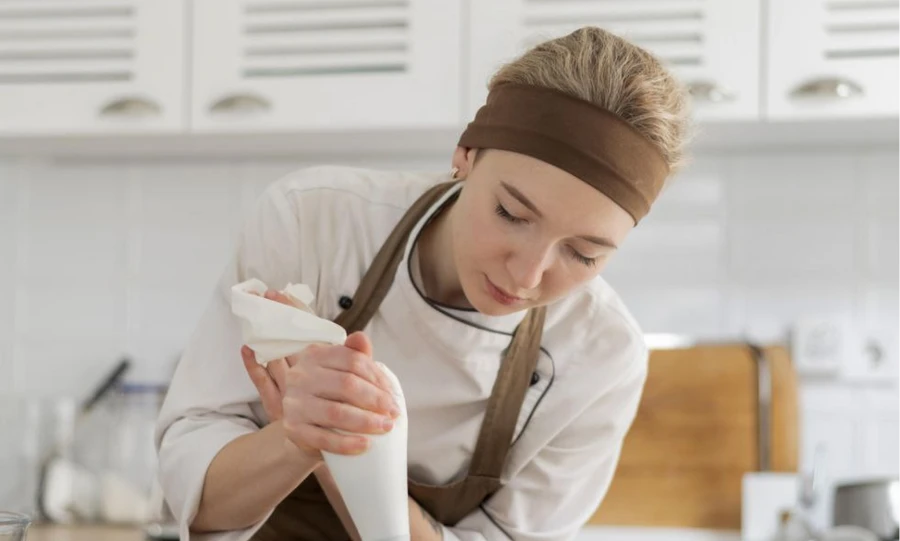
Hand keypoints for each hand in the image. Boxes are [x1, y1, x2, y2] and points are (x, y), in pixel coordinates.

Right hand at [240, 289, 399, 457]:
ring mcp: (294, 403)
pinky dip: (347, 443)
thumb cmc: (329, 394)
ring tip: (386, 426)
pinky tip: (365, 445)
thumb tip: (361, 338)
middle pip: (346, 384)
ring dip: (366, 421)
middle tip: (393, 412)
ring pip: (336, 412)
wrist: (305, 427)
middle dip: (376, 400)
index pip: (352, 360)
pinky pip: (323, 438)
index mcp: (314, 355)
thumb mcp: (341, 372)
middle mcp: (299, 375)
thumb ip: (354, 355)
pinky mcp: (292, 429)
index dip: (377, 377)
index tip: (393, 394)